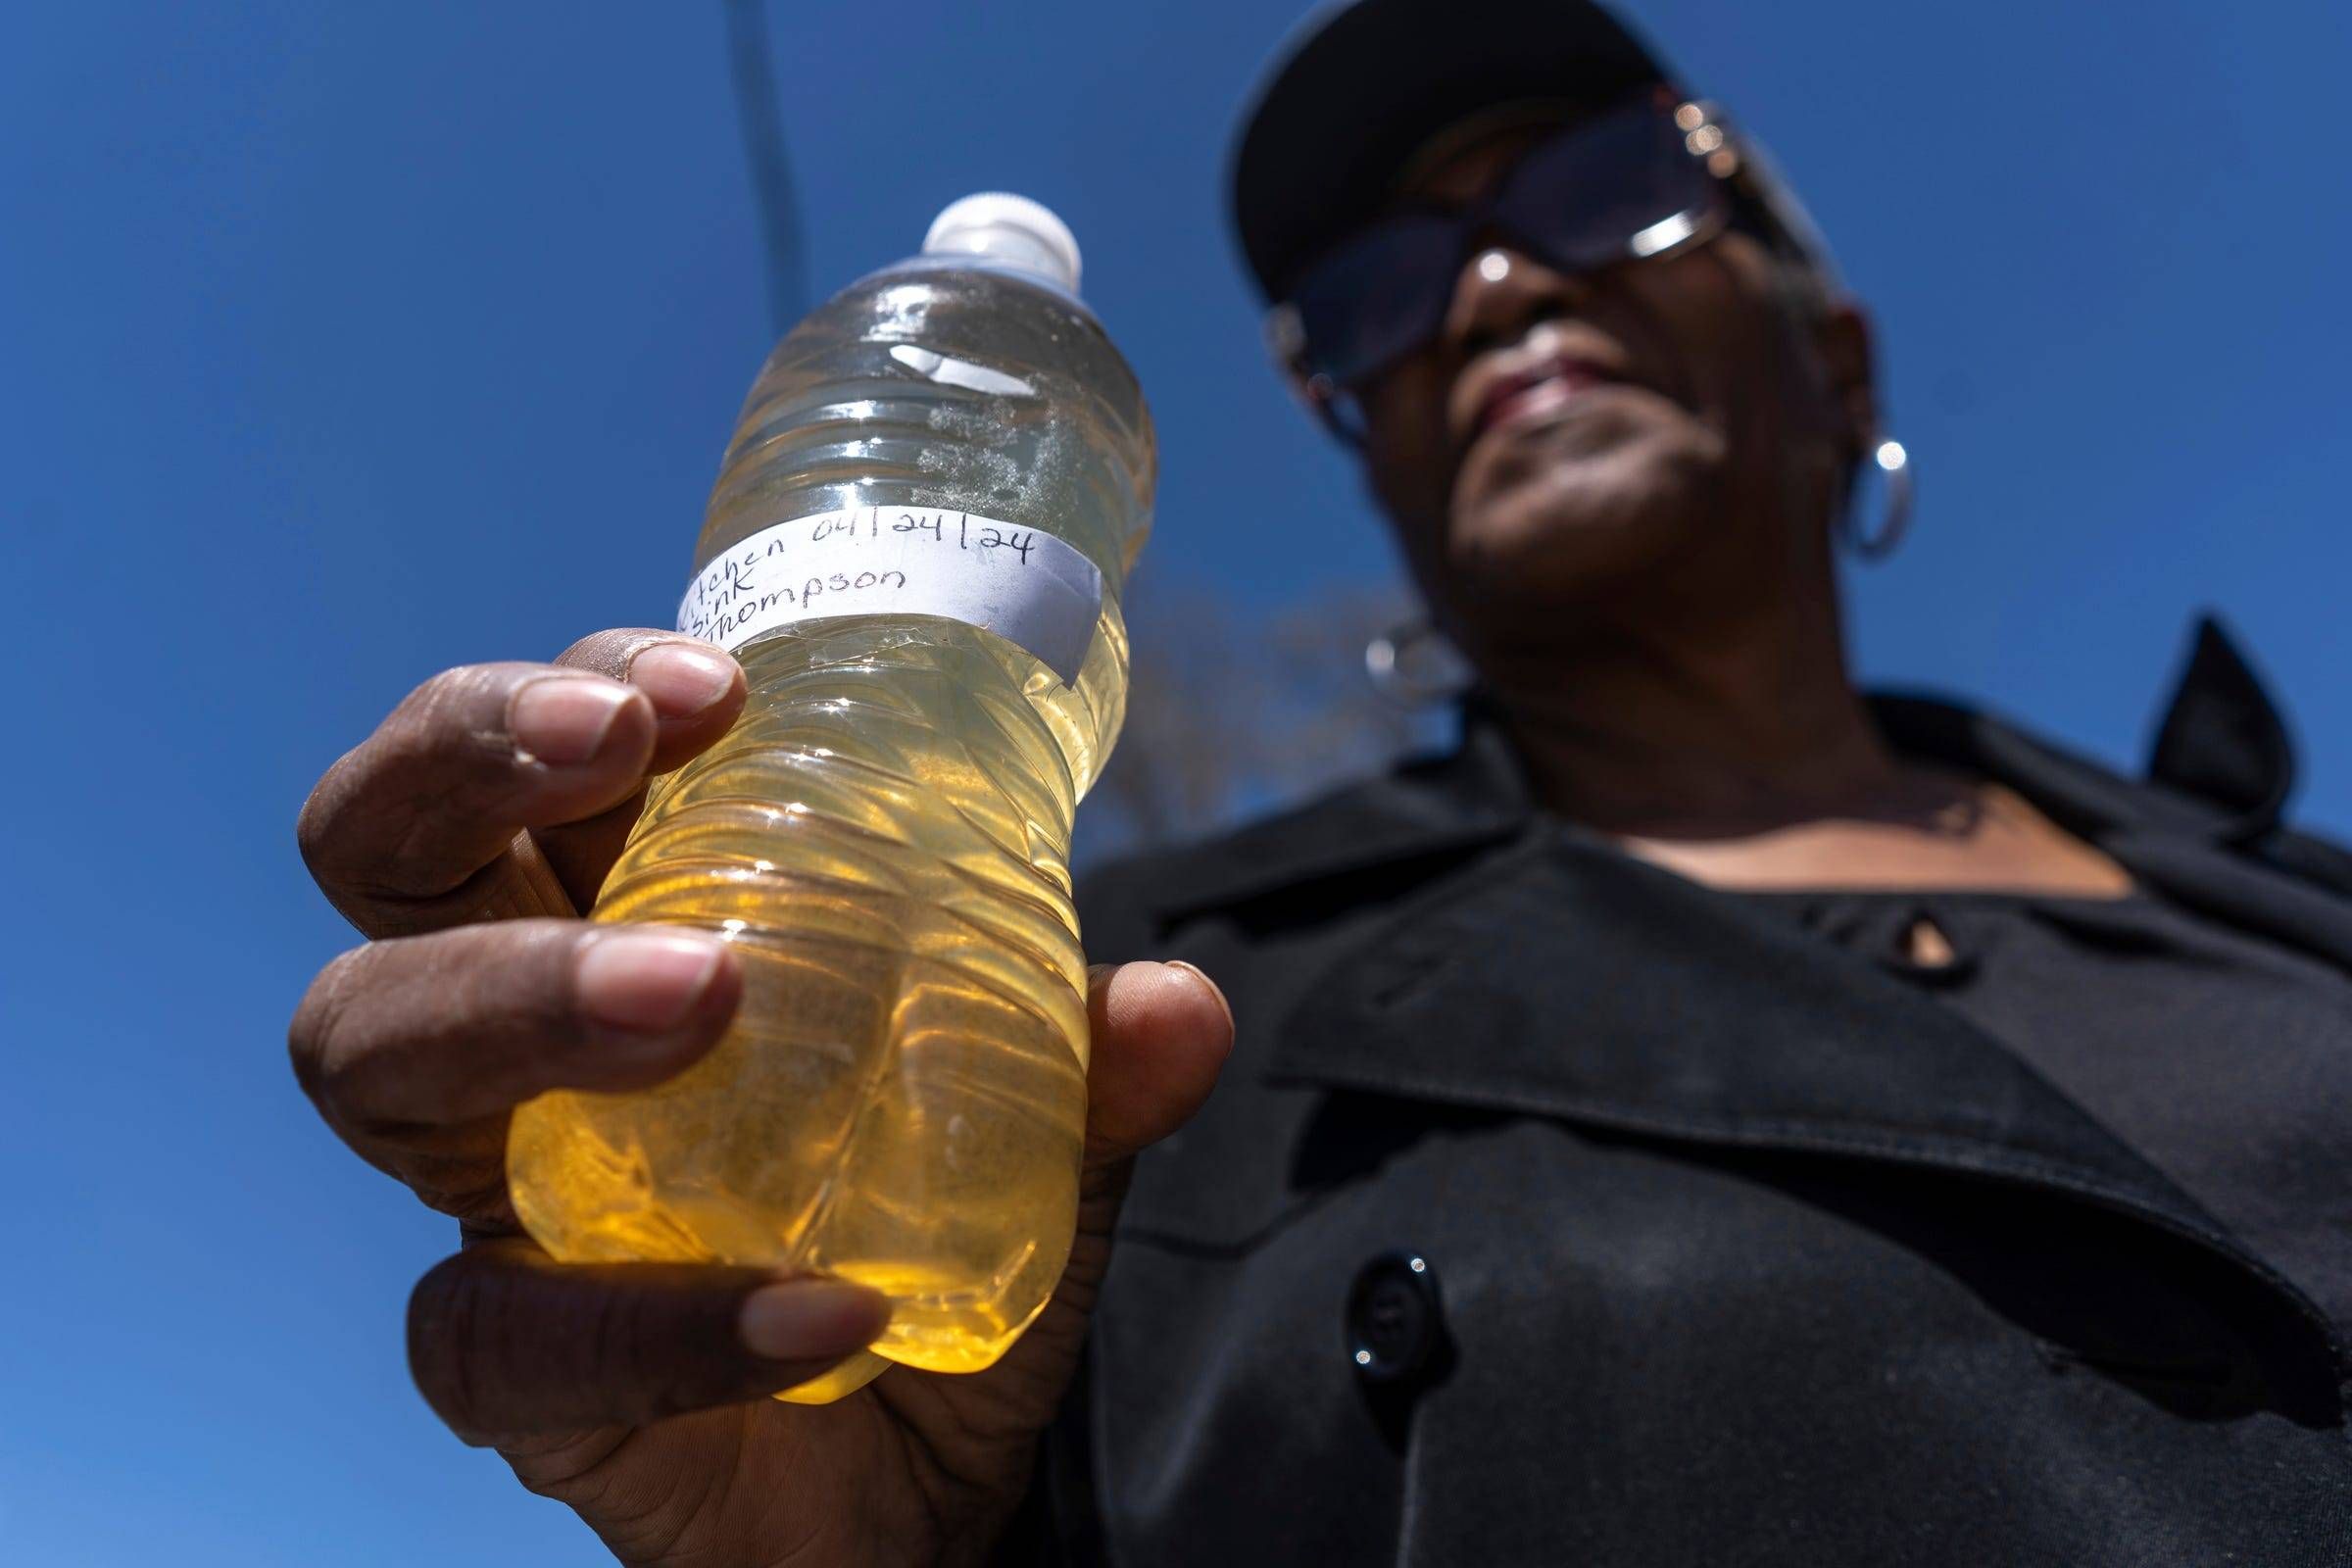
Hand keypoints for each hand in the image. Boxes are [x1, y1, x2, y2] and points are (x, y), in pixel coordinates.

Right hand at [290, 628, 1231, 1564]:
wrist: (915, 1477)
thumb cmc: (932, 1239)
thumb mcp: (1040, 1134)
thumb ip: (1092, 1064)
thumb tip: (1178, 1003)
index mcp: (622, 917)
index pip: (534, 760)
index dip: (578, 688)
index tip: (723, 688)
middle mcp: (515, 1028)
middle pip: (383, 848)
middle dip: (464, 759)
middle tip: (617, 743)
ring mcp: (488, 1189)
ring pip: (366, 1043)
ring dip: (523, 988)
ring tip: (701, 994)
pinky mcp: (504, 1365)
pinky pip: (501, 1333)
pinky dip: (664, 1317)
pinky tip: (823, 1310)